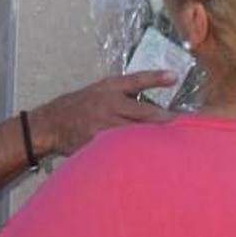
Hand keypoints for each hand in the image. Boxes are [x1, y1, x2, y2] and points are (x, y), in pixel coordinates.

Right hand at [27, 71, 175, 158]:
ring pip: (134, 133)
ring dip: (153, 138)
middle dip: (163, 119)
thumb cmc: (83, 103)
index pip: (136, 81)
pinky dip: (136, 153)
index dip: (156, 78)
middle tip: (183, 123)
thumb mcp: (104, 87)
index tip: (174, 77)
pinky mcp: (97, 145)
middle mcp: (107, 106)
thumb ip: (131, 86)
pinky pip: (120, 149)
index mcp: (110, 90)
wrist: (53, 123)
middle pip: (141, 113)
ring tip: (172, 144)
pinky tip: (149, 158)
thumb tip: (165, 80)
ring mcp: (102, 127)